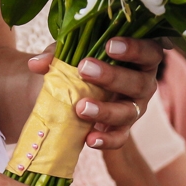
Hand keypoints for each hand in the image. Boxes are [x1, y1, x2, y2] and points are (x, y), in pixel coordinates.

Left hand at [28, 37, 165, 149]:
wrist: (74, 89)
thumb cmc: (82, 62)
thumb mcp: (71, 52)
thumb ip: (57, 54)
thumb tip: (36, 64)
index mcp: (141, 58)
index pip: (148, 51)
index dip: (134, 48)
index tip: (109, 45)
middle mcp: (144, 83)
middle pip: (139, 82)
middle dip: (112, 76)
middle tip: (85, 69)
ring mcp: (135, 108)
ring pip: (129, 112)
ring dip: (106, 111)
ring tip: (80, 108)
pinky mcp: (123, 128)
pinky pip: (120, 138)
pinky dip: (106, 140)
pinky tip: (89, 139)